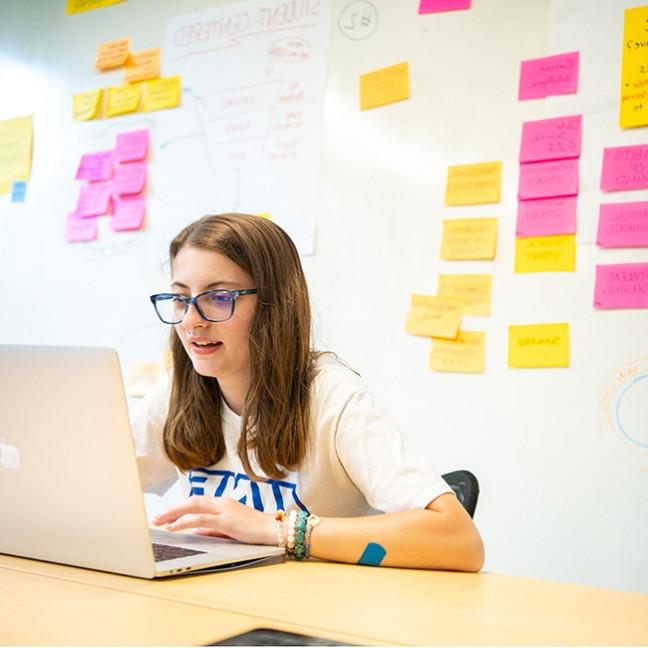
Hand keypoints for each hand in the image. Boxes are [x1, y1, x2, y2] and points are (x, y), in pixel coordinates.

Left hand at [152, 496, 276, 545]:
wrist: (274, 530)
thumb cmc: (255, 530)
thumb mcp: (231, 528)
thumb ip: (214, 528)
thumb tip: (197, 532)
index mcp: (223, 503)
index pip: (196, 502)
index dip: (179, 507)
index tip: (165, 515)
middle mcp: (222, 503)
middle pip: (191, 501)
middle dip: (171, 509)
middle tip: (156, 518)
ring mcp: (224, 510)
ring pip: (193, 507)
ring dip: (173, 514)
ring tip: (159, 522)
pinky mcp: (226, 520)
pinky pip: (200, 519)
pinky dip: (184, 522)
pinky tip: (174, 527)